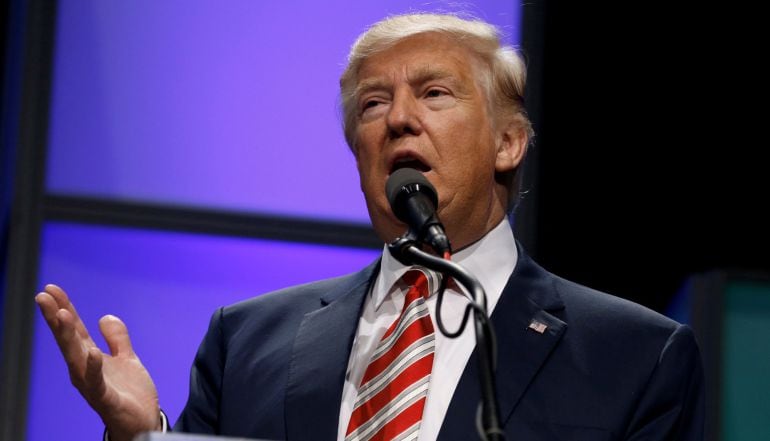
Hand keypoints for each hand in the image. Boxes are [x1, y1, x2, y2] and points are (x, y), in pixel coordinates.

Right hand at [35, 284, 160, 440]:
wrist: (142, 421)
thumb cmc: (130, 393)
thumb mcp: (126, 358)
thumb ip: (117, 338)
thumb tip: (104, 317)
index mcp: (89, 358)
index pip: (74, 330)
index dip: (64, 308)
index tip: (51, 289)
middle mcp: (85, 370)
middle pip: (68, 339)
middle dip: (57, 317)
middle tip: (44, 296)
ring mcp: (92, 384)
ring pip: (76, 357)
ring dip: (68, 336)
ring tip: (62, 314)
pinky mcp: (105, 398)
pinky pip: (96, 382)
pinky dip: (92, 368)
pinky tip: (91, 352)